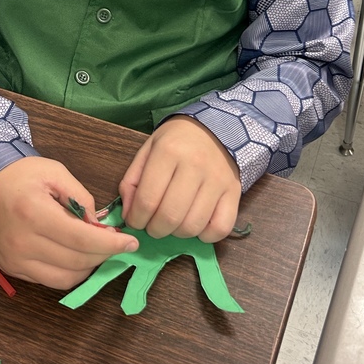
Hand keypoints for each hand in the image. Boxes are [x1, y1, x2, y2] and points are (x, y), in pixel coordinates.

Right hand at [0, 156, 138, 288]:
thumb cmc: (16, 174)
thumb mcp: (53, 172)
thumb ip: (81, 197)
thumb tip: (99, 225)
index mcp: (34, 214)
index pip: (82, 239)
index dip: (111, 244)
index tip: (130, 242)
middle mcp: (23, 243)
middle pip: (77, 262)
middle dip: (104, 254)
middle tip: (116, 243)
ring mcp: (15, 261)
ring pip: (65, 279)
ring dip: (88, 267)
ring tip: (97, 250)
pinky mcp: (12, 270)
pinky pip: (49, 281)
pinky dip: (69, 273)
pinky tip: (77, 257)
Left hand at [119, 115, 241, 241]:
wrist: (214, 128)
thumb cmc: (176, 142)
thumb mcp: (147, 151)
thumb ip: (132, 181)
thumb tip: (129, 215)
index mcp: (168, 151)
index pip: (147, 199)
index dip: (136, 219)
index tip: (136, 221)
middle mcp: (195, 165)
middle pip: (170, 216)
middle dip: (155, 229)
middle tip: (153, 225)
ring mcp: (217, 180)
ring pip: (193, 225)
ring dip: (177, 233)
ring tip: (173, 223)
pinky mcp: (234, 192)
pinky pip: (221, 228)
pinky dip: (206, 236)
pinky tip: (196, 225)